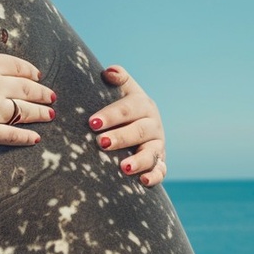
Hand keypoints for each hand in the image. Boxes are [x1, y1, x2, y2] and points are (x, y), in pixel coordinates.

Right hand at [0, 16, 54, 160]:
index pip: (15, 66)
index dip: (27, 69)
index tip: (37, 74)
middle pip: (24, 89)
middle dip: (40, 92)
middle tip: (51, 96)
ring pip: (22, 112)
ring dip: (38, 113)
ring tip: (50, 114)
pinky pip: (10, 135)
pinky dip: (24, 137)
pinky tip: (35, 138)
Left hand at [89, 65, 166, 186]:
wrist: (136, 122)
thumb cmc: (120, 105)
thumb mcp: (121, 89)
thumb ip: (118, 78)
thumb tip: (110, 72)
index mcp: (142, 104)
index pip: (127, 109)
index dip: (111, 115)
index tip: (92, 122)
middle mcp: (153, 124)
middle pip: (138, 131)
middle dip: (121, 137)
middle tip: (102, 143)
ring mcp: (157, 144)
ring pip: (151, 153)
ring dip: (139, 161)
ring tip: (124, 167)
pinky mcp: (159, 162)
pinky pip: (161, 171)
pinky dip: (154, 176)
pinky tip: (143, 181)